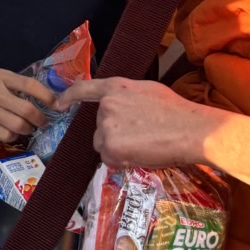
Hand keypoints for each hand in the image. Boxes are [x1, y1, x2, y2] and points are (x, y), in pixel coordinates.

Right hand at [0, 65, 53, 141]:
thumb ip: (11, 83)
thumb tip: (33, 95)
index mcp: (1, 78)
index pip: (31, 86)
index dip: (48, 96)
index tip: (56, 103)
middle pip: (28, 111)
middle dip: (42, 119)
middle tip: (44, 121)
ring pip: (19, 126)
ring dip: (30, 129)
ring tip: (30, 128)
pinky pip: (5, 135)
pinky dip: (15, 136)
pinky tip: (14, 133)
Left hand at [57, 78, 205, 167]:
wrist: (191, 131)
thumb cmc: (178, 111)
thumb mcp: (148, 91)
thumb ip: (127, 97)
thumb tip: (121, 107)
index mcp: (116, 87)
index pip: (84, 89)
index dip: (69, 96)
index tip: (58, 104)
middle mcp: (106, 106)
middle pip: (98, 126)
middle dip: (114, 134)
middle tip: (142, 135)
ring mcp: (106, 127)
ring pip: (103, 144)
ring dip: (117, 148)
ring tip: (144, 145)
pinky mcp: (110, 147)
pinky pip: (110, 160)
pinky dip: (122, 161)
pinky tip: (142, 154)